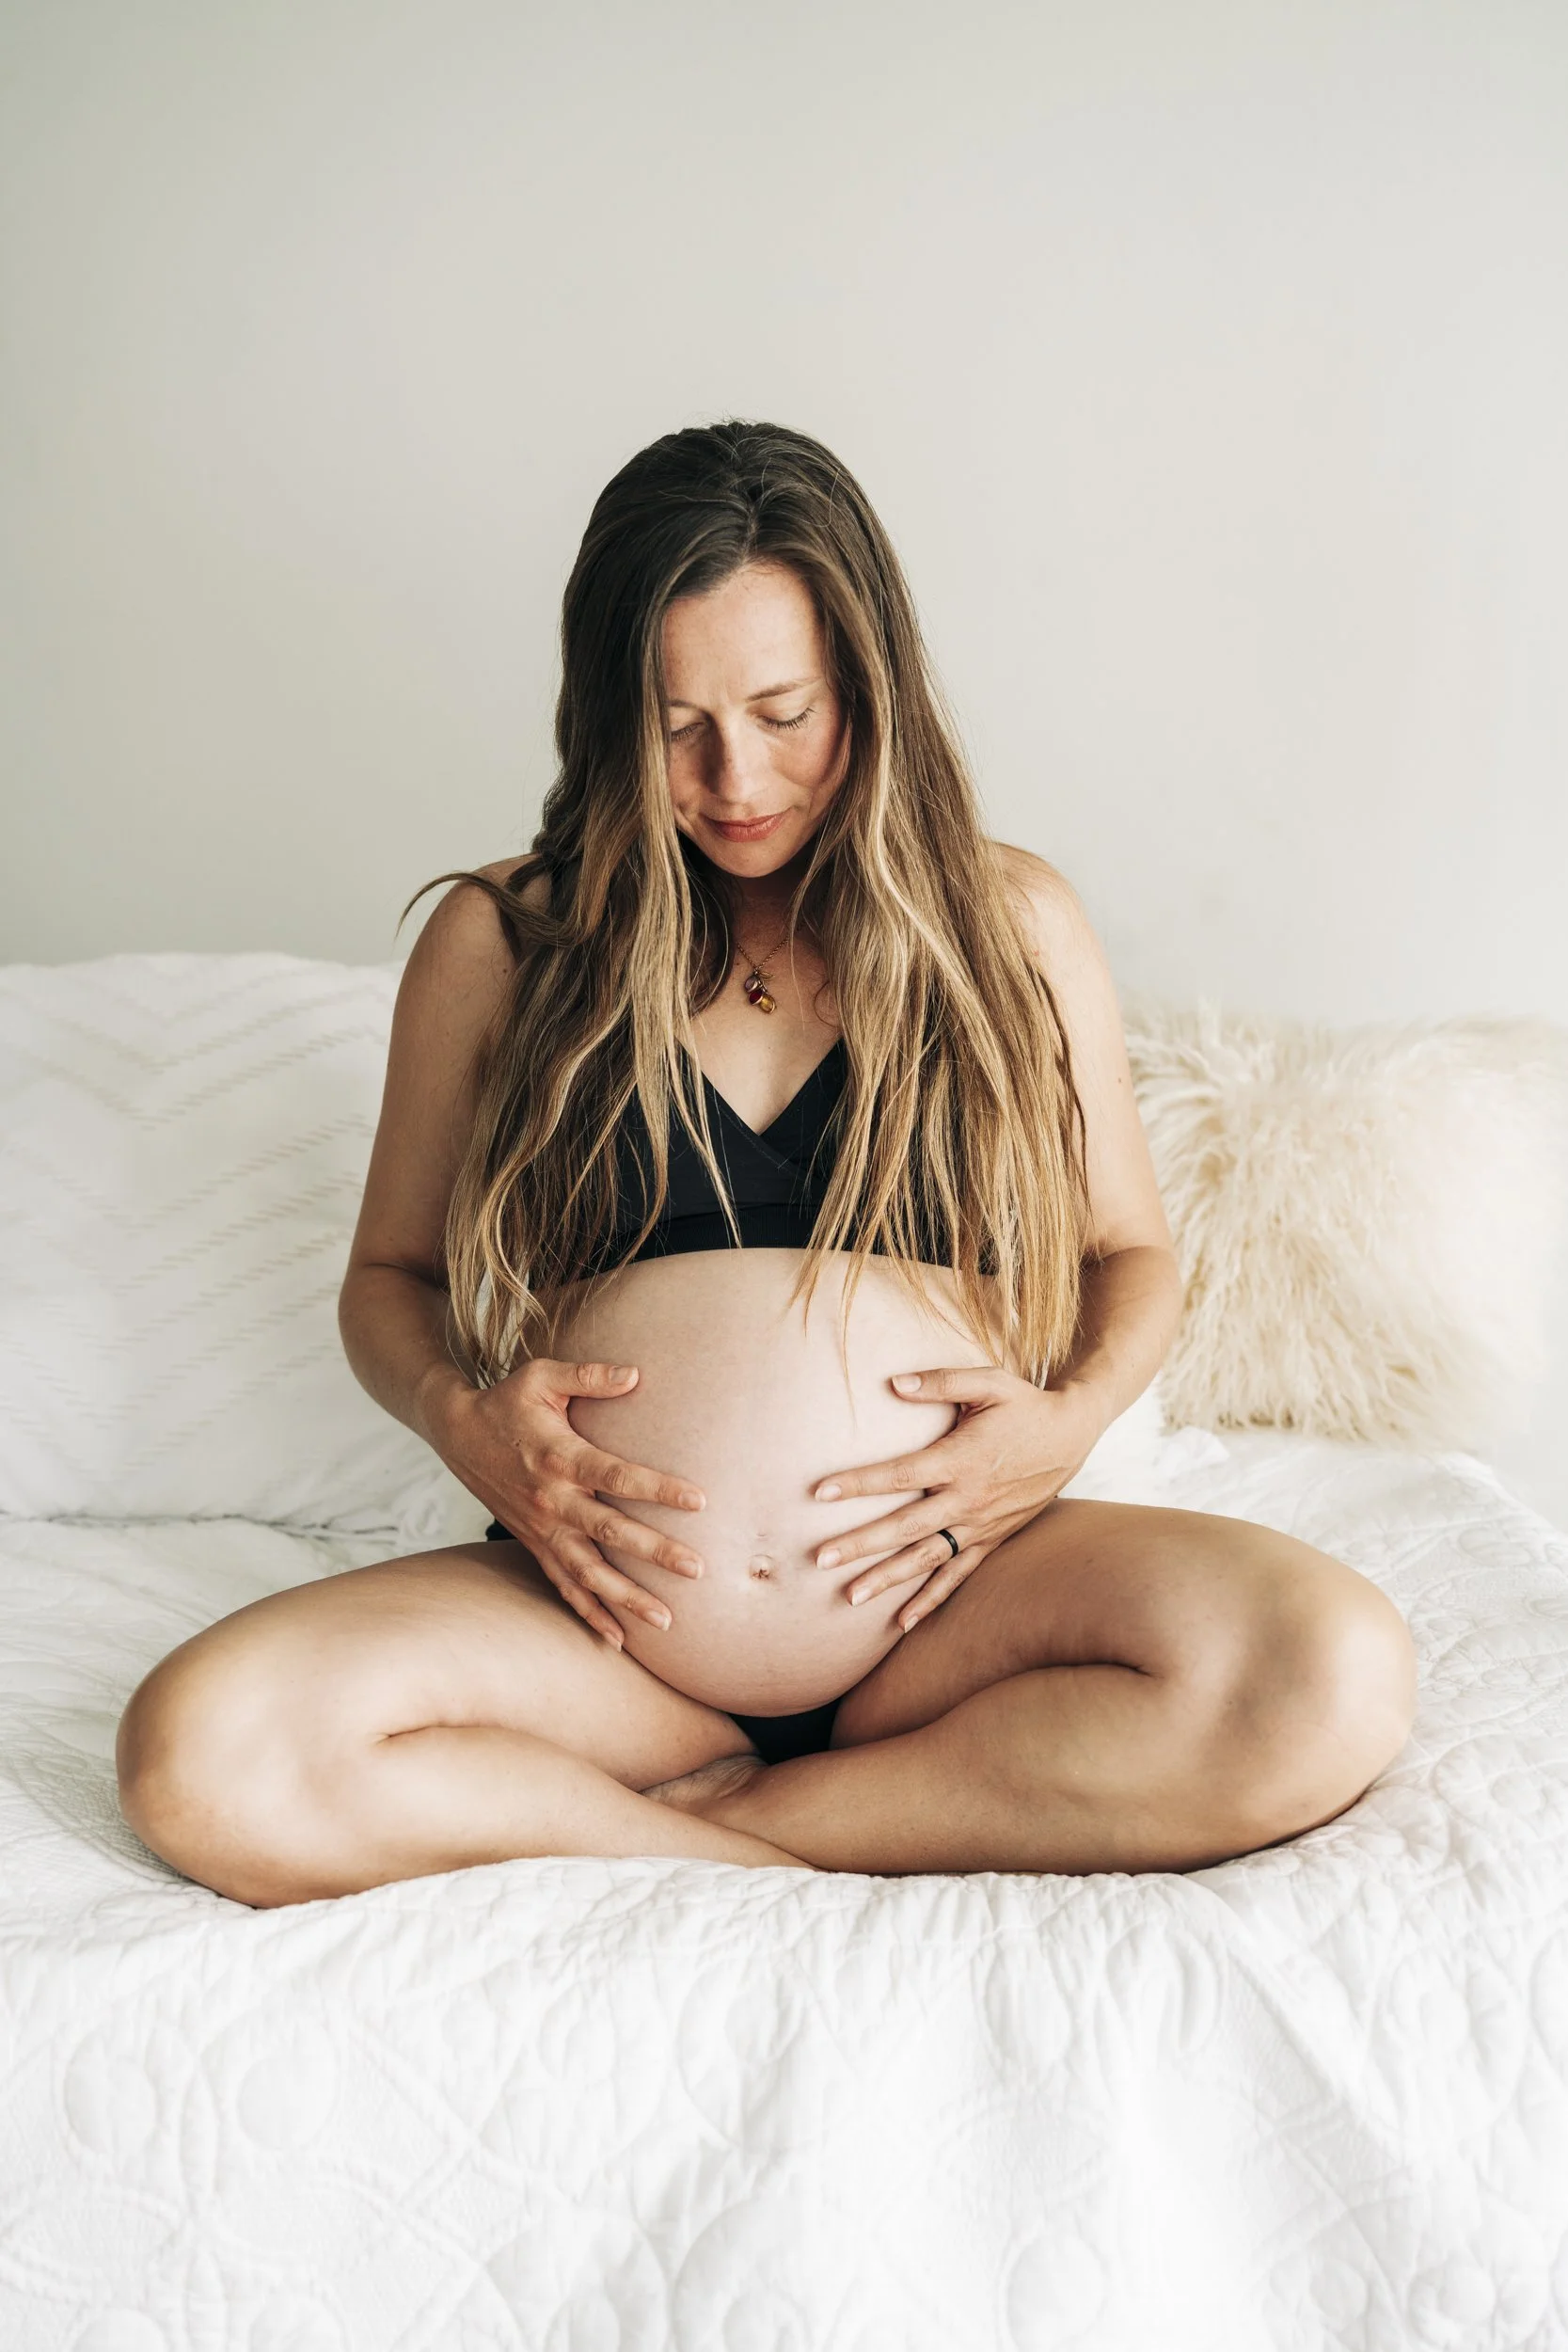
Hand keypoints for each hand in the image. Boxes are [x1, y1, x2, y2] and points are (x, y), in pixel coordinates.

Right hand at [435, 1359, 705, 1648]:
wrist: (456, 1433)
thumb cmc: (508, 1401)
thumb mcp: (543, 1376)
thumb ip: (590, 1376)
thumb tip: (636, 1374)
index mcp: (559, 1456)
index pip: (617, 1476)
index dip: (658, 1489)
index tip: (699, 1501)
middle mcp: (552, 1499)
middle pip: (609, 1532)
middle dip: (654, 1553)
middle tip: (697, 1569)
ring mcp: (541, 1528)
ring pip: (587, 1572)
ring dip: (626, 1598)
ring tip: (666, 1620)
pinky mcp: (534, 1544)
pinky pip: (563, 1585)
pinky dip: (588, 1613)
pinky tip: (616, 1639)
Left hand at [809, 1367, 1098, 1631]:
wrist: (1072, 1436)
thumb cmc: (1024, 1405)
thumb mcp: (988, 1383)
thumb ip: (941, 1382)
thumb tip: (894, 1383)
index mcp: (960, 1459)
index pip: (900, 1474)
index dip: (860, 1483)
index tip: (821, 1492)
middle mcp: (968, 1498)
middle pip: (905, 1526)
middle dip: (861, 1544)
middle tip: (820, 1559)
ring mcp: (980, 1524)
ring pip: (927, 1558)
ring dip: (888, 1579)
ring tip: (850, 1598)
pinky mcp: (992, 1539)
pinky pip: (958, 1575)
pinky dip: (931, 1599)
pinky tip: (903, 1622)